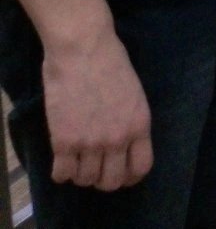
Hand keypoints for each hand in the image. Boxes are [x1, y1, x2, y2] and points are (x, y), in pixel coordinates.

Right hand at [42, 26, 152, 190]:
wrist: (83, 47)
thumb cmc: (110, 61)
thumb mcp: (134, 93)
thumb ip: (130, 121)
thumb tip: (123, 144)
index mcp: (139, 125)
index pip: (141, 168)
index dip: (130, 176)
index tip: (120, 172)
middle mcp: (118, 139)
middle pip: (112, 182)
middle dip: (103, 178)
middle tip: (95, 166)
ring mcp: (90, 143)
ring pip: (86, 180)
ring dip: (81, 173)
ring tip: (76, 158)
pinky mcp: (64, 142)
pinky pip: (62, 175)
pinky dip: (61, 172)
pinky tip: (61, 159)